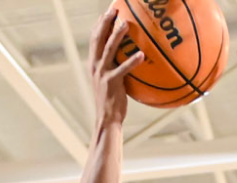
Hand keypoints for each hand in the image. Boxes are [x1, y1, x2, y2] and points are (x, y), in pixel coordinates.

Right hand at [88, 7, 144, 123]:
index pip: (94, 39)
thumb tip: (130, 55)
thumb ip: (116, 66)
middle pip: (98, 38)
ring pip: (108, 50)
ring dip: (116, 36)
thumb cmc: (113, 100)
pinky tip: (141, 55)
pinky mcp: (111, 83)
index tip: (107, 12)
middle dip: (105, 22)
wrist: (107, 118)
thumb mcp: (111, 79)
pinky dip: (131, 61)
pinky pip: (122, 69)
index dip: (99, 24)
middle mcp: (95, 65)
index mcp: (94, 63)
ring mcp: (102, 73)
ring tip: (126, 24)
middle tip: (114, 9)